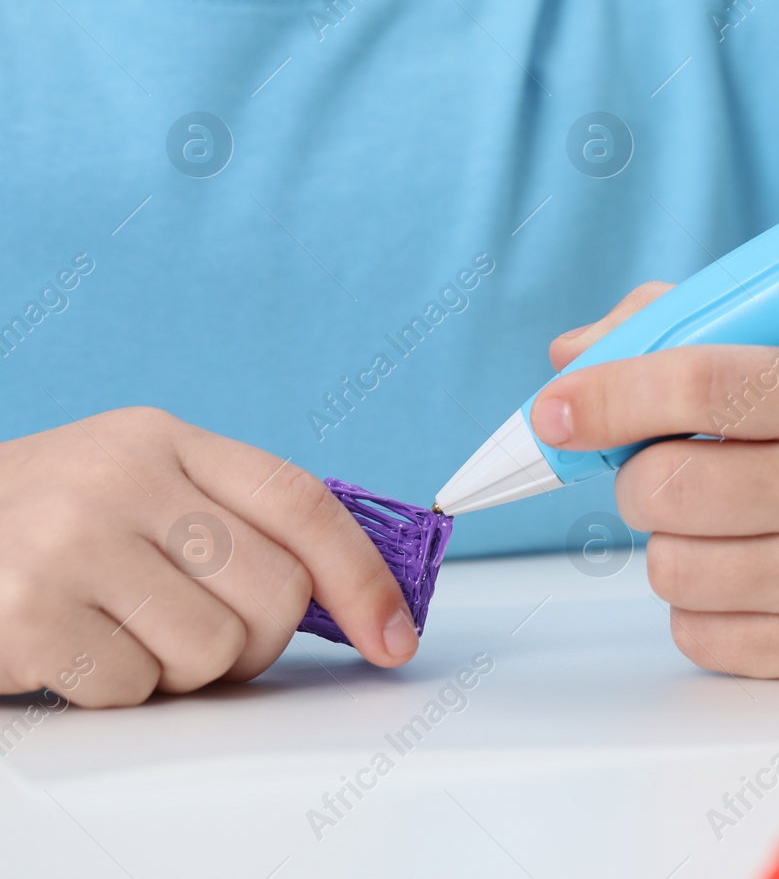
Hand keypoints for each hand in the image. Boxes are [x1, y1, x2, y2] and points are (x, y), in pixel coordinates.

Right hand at [0, 407, 416, 706]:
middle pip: (274, 591)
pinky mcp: (26, 615)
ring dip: (184, 667)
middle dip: (260, 638)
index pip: (300, 501)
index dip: (362, 575)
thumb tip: (354, 595)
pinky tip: (77, 647)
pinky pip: (135, 686)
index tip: (394, 632)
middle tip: (208, 635)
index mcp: (165, 440)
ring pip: (214, 649)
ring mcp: (70, 544)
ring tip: (129, 632)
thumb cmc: (48, 523)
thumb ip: (235, 519)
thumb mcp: (140, 485)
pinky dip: (118, 687)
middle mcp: (121, 479)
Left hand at [543, 284, 778, 676]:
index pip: (702, 385)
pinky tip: (744, 570)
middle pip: (665, 487)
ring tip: (718, 520)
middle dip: (637, 475)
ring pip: (669, 568)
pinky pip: (695, 634)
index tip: (554, 409)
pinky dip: (696, 601)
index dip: (610, 395)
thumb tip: (567, 363)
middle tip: (667, 466)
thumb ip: (689, 338)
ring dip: (666, 540)